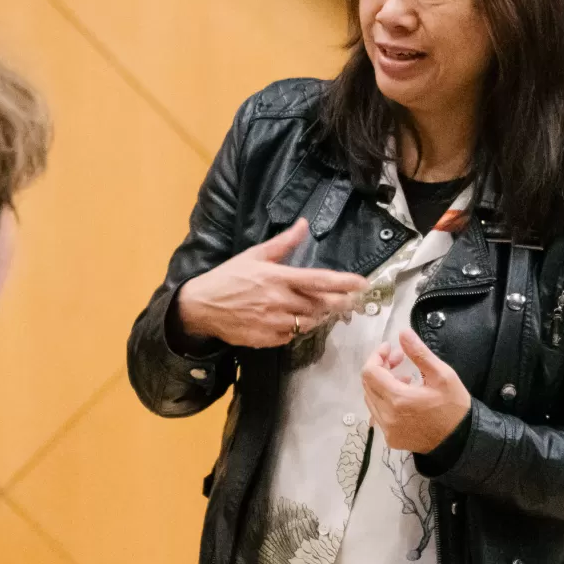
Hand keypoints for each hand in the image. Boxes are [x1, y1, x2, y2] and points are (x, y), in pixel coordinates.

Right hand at [176, 218, 367, 349]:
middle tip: (349, 300)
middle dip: (339, 302)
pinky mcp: (267, 339)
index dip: (343, 282)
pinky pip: (292, 335)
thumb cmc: (228, 278)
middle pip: (320, 305)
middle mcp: (279, 301)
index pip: (319, 280)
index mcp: (277, 277)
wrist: (201, 307)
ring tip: (323, 309)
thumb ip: (283, 243)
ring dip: (320, 316)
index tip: (362, 283)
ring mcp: (274, 322)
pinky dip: (298, 328)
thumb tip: (303, 224)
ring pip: (310, 322)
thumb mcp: (254, 255)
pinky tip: (297, 320)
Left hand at [361, 329, 471, 453]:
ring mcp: (387, 430)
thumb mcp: (442, 375)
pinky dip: (385, 400)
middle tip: (399, 359)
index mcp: (398, 399)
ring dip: (381, 383)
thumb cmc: (454, 406)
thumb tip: (402, 333)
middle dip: (380, 367)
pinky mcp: (391, 439)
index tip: (390, 348)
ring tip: (405, 377)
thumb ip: (419, 353)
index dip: (377, 356)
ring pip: (371, 399)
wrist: (461, 441)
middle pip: (367, 384)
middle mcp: (386, 416)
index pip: (370, 372)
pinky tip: (404, 396)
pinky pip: (378, 414)